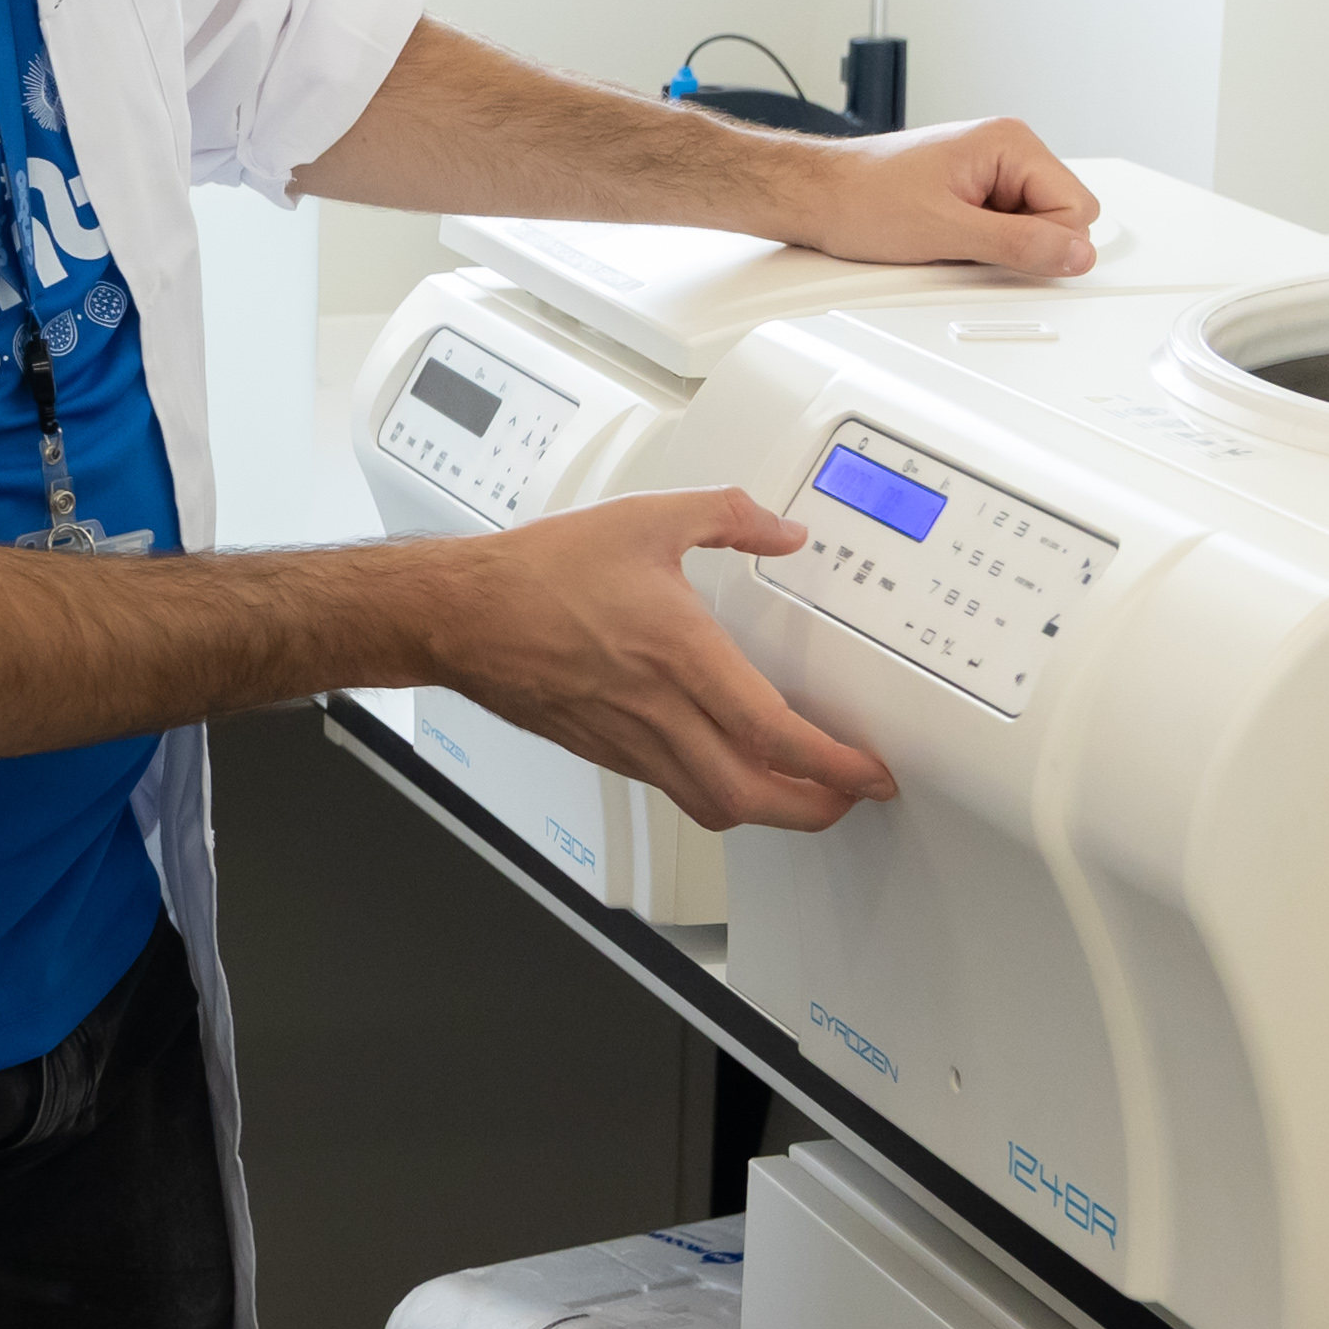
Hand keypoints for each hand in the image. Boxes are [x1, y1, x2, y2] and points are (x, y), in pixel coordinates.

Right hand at [417, 492, 896, 833]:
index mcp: (680, 655)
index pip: (773, 734)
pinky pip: (674, 790)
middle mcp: (658, 712)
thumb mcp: (646, 519)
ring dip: (768, 811)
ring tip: (801, 793)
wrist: (459, 615)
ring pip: (713, 805)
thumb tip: (781, 532)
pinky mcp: (605, 750)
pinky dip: (717, 793)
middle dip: (813, 810)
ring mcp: (629, 741)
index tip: (868, 770)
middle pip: (751, 797)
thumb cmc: (537, 575)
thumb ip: (726, 517)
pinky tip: (728, 768)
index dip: (833, 764)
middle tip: (849, 796)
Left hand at [781, 119, 1098, 277]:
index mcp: (1011, 143)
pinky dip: (981, 245)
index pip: (1077, 208)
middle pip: (1060, 217)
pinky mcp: (973, 192)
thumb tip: (1076, 255)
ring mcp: (990, 171)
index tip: (1003, 254)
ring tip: (950, 241)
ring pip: (1031, 227)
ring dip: (999, 246)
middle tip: (969, 246)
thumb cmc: (864, 199)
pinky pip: (1002, 229)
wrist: (817, 197)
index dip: (1047, 244)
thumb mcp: (947, 232)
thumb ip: (1020, 245)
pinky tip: (947, 242)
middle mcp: (1007, 150)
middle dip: (1025, 244)